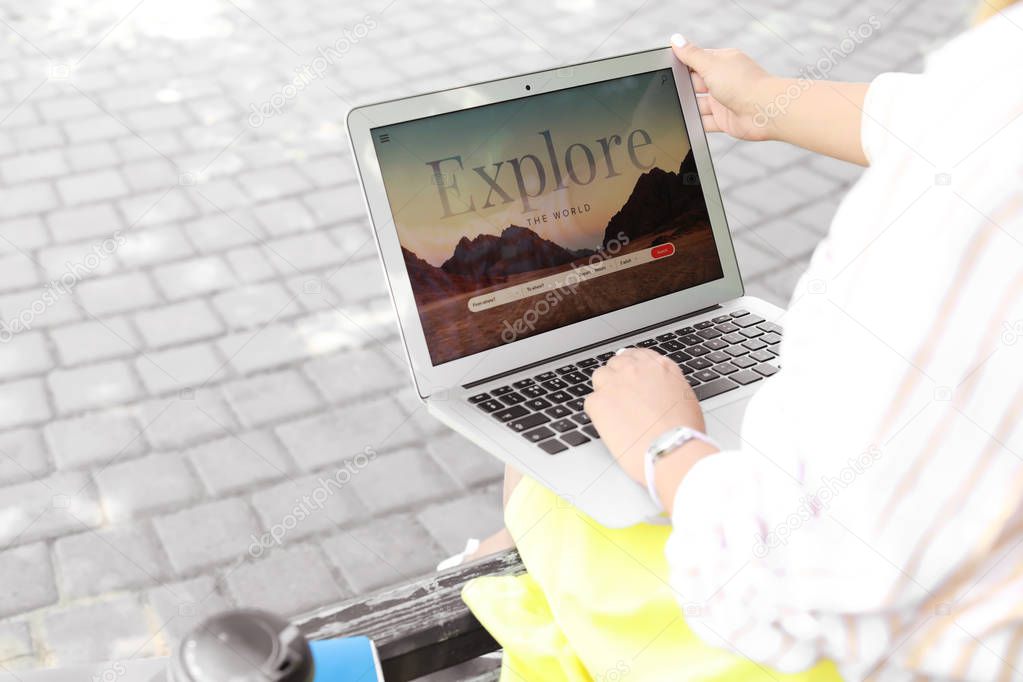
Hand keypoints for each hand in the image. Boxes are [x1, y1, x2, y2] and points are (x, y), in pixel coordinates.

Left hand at [585, 348, 706, 485]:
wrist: (670, 448)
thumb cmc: (683, 431)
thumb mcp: (685, 397)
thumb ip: (668, 386)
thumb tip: (659, 390)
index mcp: (659, 366)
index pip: (638, 355)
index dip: (632, 366)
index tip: (629, 375)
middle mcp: (635, 369)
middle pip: (617, 363)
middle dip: (618, 377)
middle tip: (622, 397)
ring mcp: (614, 383)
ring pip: (600, 377)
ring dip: (605, 389)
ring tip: (614, 411)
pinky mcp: (598, 401)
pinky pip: (591, 401)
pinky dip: (597, 413)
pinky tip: (609, 426)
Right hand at [671, 33, 778, 141]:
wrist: (766, 111)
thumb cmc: (745, 84)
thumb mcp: (711, 64)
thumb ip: (691, 55)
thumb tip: (676, 40)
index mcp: (722, 62)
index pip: (697, 60)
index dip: (682, 63)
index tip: (667, 67)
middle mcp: (723, 81)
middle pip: (695, 83)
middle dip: (684, 87)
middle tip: (670, 90)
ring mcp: (723, 101)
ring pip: (699, 104)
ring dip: (689, 107)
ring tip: (678, 109)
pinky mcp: (724, 120)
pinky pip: (705, 123)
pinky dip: (697, 124)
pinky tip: (688, 123)